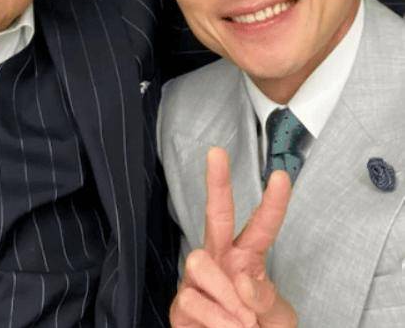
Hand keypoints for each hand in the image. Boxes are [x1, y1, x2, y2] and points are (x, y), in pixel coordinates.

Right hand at [169, 147, 296, 327]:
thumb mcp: (276, 317)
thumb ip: (265, 298)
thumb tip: (241, 280)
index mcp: (247, 260)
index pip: (261, 227)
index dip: (272, 203)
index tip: (281, 177)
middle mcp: (219, 261)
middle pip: (216, 215)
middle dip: (217, 183)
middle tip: (217, 152)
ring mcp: (197, 281)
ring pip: (199, 262)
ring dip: (225, 294)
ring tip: (245, 322)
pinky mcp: (181, 304)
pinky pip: (193, 300)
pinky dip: (217, 318)